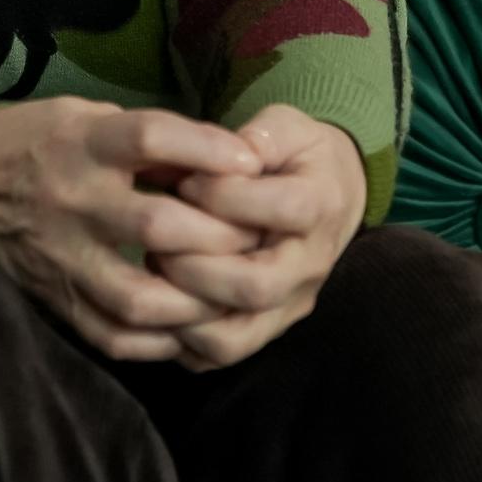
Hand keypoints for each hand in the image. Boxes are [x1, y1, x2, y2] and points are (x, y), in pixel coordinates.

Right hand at [0, 97, 265, 359]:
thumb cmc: (47, 143)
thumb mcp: (90, 117)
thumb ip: (150, 140)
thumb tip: (225, 160)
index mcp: (83, 144)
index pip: (150, 138)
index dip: (207, 148)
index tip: (250, 162)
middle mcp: (73, 201)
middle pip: (157, 224)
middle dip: (220, 234)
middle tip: (256, 237)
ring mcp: (63, 257)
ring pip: (139, 294)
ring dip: (195, 299)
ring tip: (228, 292)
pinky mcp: (57, 299)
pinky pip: (113, 334)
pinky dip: (158, 339)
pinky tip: (188, 327)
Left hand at [154, 105, 366, 369]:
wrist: (327, 194)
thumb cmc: (296, 156)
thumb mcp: (287, 126)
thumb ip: (263, 134)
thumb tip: (233, 151)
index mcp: (322, 205)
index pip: (285, 210)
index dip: (228, 196)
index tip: (187, 181)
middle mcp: (310, 265)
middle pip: (258, 285)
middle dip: (196, 265)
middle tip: (155, 238)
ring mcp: (288, 304)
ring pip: (237, 336)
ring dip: (184, 312)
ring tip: (154, 271)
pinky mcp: (266, 328)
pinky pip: (220, 354)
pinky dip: (182, 340)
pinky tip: (155, 306)